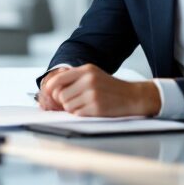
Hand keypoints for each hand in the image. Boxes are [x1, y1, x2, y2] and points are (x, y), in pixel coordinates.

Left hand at [37, 64, 159, 116]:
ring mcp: (92, 94)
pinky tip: (91, 109)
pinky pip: (77, 113)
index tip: (51, 94)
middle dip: (64, 101)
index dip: (50, 89)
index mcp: (86, 70)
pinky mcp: (96, 107)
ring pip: (67, 105)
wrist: (132, 96)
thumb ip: (74, 78)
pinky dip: (80, 113)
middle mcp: (88, 80)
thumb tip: (51, 89)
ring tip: (84, 104)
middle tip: (75, 100)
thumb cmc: (110, 87)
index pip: (57, 79)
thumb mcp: (93, 75)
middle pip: (60, 95)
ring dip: (72, 108)